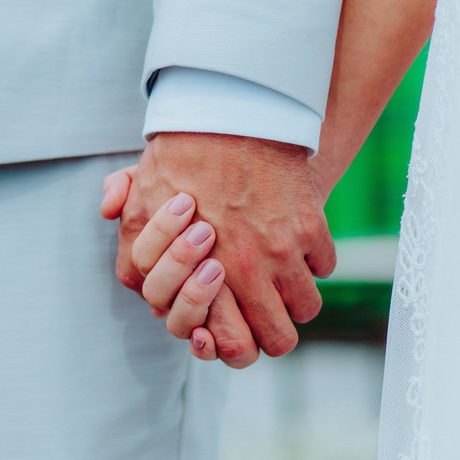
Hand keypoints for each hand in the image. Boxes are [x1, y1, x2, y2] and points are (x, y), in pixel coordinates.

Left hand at [110, 133, 335, 364]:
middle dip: (273, 334)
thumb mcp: (139, 203)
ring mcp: (283, 251)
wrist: (225, 115)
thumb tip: (138, 284)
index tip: (235, 328)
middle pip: (279, 341)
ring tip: (283, 282)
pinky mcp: (311, 227)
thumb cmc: (177, 158)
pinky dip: (315, 261)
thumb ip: (134, 248)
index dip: (234, 345)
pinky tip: (298, 246)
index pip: (230, 345)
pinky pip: (326, 266)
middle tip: (267, 317)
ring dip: (296, 299)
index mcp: (203, 274)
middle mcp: (246, 272)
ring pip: (307, 308)